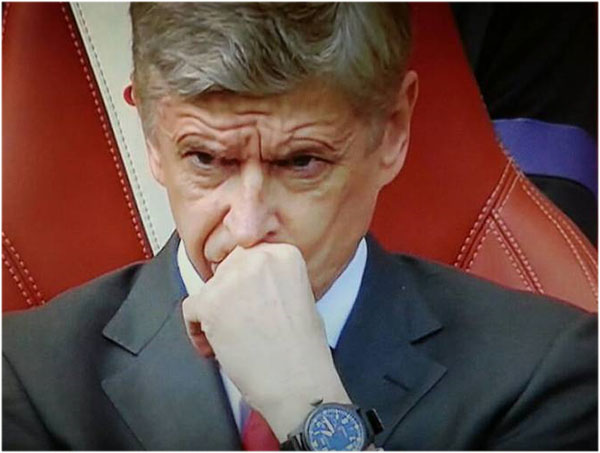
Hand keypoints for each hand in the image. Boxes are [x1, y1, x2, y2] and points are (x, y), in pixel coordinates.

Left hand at [182, 243, 350, 440]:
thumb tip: (249, 282)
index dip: (245, 280)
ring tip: (232, 338)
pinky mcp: (209, 303)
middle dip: (229, 294)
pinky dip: (198, 330)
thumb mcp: (300, 294)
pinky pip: (191, 309)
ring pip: (208, 289)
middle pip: (226, 268)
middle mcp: (256, 259)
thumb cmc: (303, 350)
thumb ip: (273, 278)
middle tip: (239, 320)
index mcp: (283, 254)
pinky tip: (216, 346)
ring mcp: (231, 280)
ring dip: (214, 312)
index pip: (249, 255)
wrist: (297, 382)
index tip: (247, 297)